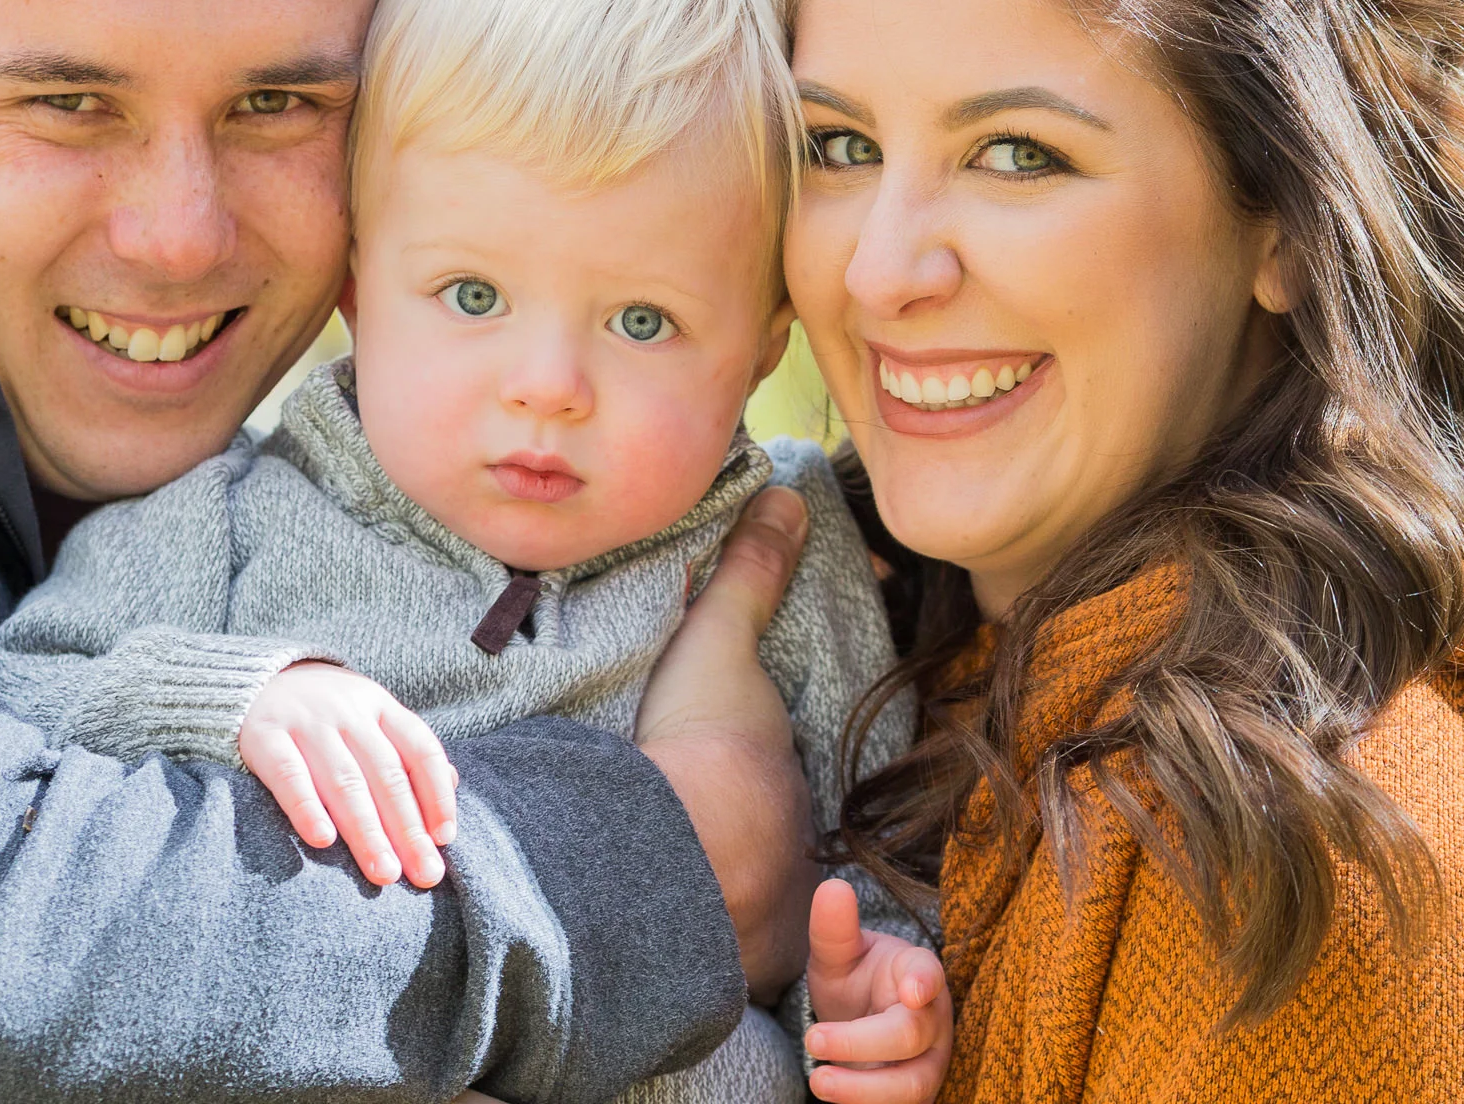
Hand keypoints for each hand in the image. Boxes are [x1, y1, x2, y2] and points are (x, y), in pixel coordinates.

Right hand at [236, 661, 458, 888]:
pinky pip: (289, 774)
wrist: (257, 681)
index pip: (421, 750)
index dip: (437, 795)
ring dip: (367, 831)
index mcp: (381, 707)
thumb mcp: (372, 719)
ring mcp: (307, 722)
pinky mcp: (264, 736)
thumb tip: (453, 785)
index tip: (445, 839)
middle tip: (424, 874)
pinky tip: (323, 840)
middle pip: (386, 775)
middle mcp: (349, 711)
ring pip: (344, 780)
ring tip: (383, 871)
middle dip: (408, 830)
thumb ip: (408, 753)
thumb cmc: (328, 716)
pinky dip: (306, 807)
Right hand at [635, 486, 817, 1002]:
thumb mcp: (722, 642)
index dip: (751, 779)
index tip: (720, 777)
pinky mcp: (732, 971)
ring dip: (721, 904)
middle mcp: (790, 857)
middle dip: (739, 844)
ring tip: (676, 894)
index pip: (774, 785)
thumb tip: (789, 493)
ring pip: (748, 911)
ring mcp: (767, 920)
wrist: (678, 851)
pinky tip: (673, 951)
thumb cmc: (705, 745)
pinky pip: (722, 964)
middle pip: (765, 848)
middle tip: (693, 832)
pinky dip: (703, 956)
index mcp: (784, 787)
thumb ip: (752, 574)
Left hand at [803, 879, 952, 1102]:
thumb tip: (832, 887)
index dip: (924, 983)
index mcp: (917, 972)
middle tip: (813, 1039)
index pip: (928, 974)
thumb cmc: (856, 981)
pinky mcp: (915, 1093)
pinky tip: (835, 1098)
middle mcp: (932, 1019)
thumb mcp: (839, 954)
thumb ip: (834, 927)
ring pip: (913, 1085)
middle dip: (863, 1043)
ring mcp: (928, 1061)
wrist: (864, 1020)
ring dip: (865, 1090)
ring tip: (819, 1083)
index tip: (911, 992)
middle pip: (912, 1036)